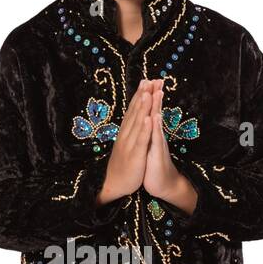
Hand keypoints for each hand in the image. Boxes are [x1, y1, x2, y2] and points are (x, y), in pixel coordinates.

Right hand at [97, 78, 162, 203]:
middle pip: (136, 112)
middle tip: (149, 79)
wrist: (112, 184)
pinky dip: (145, 129)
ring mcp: (129, 144)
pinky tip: (149, 118)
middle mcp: (126, 134)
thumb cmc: (122, 164)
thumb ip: (130, 131)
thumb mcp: (126, 144)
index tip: (147, 80)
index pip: (133, 110)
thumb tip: (134, 119)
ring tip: (149, 92)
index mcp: (126, 132)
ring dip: (143, 107)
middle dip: (143, 95)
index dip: (140, 95)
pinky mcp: (134, 155)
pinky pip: (141, 140)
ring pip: (138, 122)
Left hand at [143, 85, 197, 213]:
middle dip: (155, 95)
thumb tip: (148, 120)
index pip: (150, 111)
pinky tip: (155, 117)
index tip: (149, 81)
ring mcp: (157, 143)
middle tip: (157, 79)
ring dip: (156, 107)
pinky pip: (156, 138)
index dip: (149, 97)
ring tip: (157, 91)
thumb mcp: (150, 147)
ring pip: (156, 122)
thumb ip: (150, 133)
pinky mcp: (157, 153)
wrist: (164, 184)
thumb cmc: (154, 166)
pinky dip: (155, 127)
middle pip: (155, 112)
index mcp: (151, 133)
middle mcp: (155, 135)